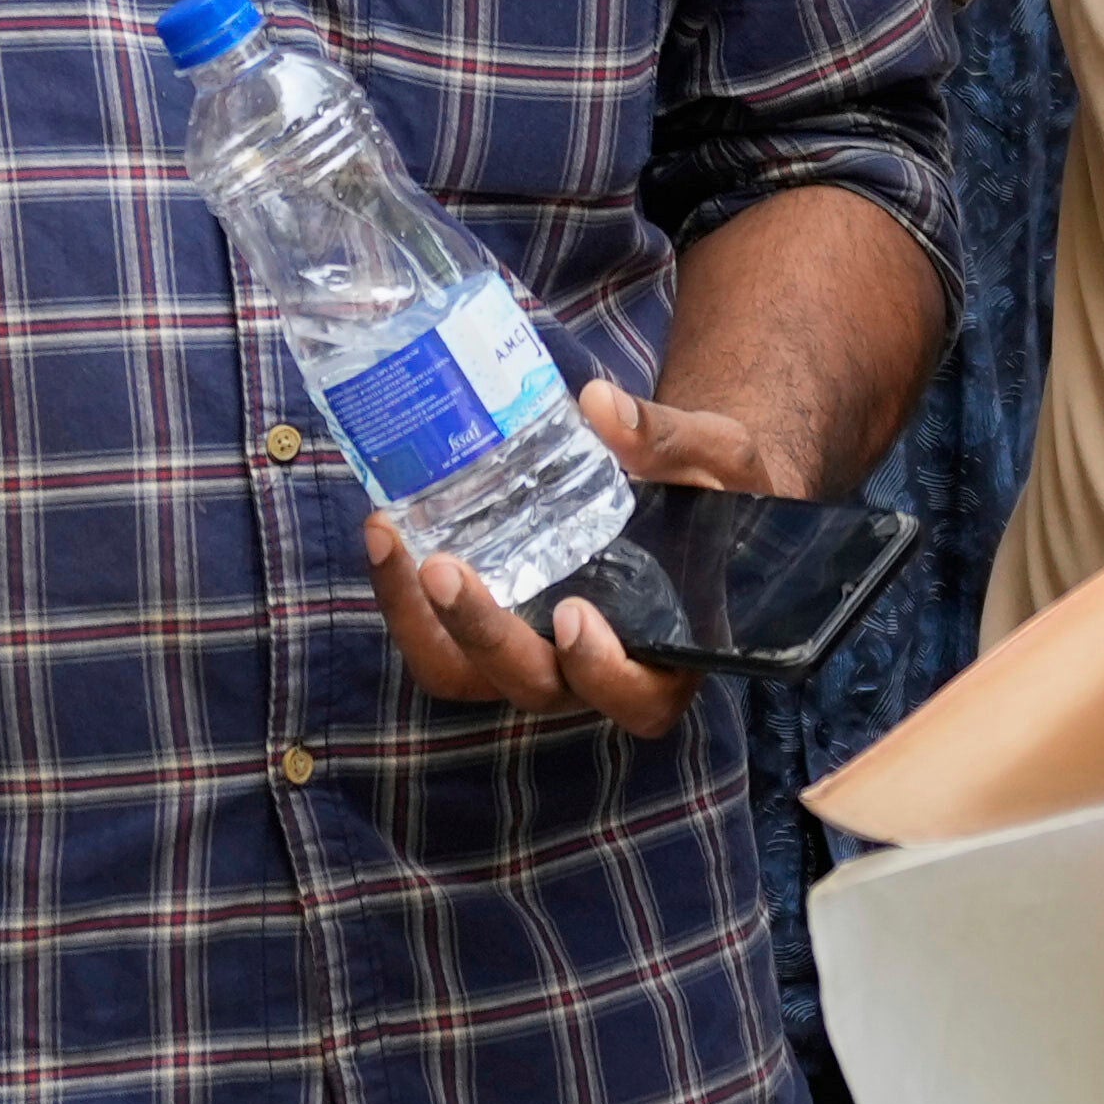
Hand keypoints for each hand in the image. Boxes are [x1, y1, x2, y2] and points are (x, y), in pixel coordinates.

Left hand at [370, 380, 751, 743]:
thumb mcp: (718, 457)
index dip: (603, 671)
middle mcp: (593, 674)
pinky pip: (435, 639)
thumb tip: (598, 404)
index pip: (639, 699)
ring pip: (465, 675)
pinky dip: (402, 596)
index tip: (575, 614)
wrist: (683, 490)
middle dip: (482, 633)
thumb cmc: (713, 489)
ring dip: (420, 622)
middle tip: (442, 566)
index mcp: (670, 655)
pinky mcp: (490, 628)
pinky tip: (385, 530)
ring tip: (389, 539)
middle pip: (531, 686)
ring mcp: (534, 656)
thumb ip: (669, 438)